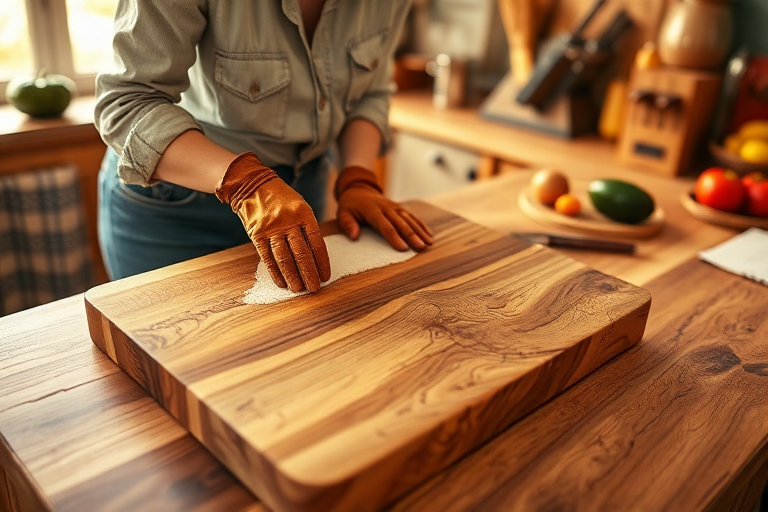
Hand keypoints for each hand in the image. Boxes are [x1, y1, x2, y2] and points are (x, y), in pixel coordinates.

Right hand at [216, 153, 330, 292]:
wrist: (253, 186)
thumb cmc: (282, 200)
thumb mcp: (301, 207)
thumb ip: (308, 228)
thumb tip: (316, 256)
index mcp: (304, 214)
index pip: (316, 242)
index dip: (322, 261)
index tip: (325, 276)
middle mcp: (288, 221)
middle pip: (301, 252)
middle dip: (309, 273)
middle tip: (314, 288)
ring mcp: (272, 228)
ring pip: (284, 257)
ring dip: (292, 276)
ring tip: (299, 289)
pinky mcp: (257, 234)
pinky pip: (267, 257)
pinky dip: (274, 271)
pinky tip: (281, 282)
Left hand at [335, 166, 432, 250]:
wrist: (359, 189)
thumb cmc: (350, 205)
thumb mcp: (342, 213)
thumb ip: (347, 224)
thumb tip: (354, 236)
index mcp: (372, 210)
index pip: (384, 225)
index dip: (394, 237)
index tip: (403, 248)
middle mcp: (386, 207)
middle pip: (401, 223)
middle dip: (412, 235)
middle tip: (421, 247)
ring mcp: (395, 207)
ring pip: (409, 219)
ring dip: (420, 231)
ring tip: (429, 243)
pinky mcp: (400, 208)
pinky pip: (412, 216)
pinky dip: (421, 225)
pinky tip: (429, 235)